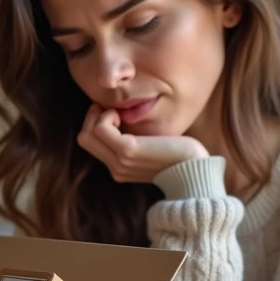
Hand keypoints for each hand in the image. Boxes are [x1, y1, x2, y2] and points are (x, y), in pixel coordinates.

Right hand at [77, 104, 208, 183]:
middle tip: (111, 109)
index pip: (90, 144)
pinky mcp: (127, 151)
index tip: (111, 112)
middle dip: (92, 117)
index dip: (95, 123)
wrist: (195, 171)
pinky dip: (107, 116)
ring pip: (88, 133)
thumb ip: (136, 141)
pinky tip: (122, 115)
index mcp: (119, 169)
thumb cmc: (181, 156)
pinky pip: (101, 128)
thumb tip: (125, 119)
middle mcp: (115, 168)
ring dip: (100, 116)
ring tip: (119, 113)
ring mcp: (119, 161)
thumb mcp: (152, 148)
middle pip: (84, 138)